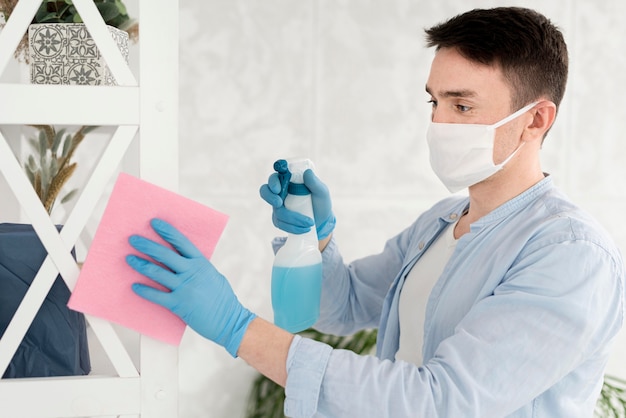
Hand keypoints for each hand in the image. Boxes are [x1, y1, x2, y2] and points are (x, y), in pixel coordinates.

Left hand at [126, 219, 255, 357]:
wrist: (229, 320)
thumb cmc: (222, 299)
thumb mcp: (212, 275)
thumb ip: (197, 267)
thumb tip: (182, 260)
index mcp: (201, 263)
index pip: (181, 242)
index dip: (166, 231)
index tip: (154, 223)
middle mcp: (191, 272)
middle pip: (164, 254)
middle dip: (147, 245)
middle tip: (133, 239)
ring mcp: (184, 287)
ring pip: (157, 272)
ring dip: (140, 264)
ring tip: (129, 258)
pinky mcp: (178, 304)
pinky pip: (156, 296)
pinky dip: (144, 290)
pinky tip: (134, 286)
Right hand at [259, 166, 334, 238]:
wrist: (322, 221)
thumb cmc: (321, 202)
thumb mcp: (321, 192)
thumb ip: (315, 183)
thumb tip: (307, 172)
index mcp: (288, 181)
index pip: (275, 178)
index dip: (273, 182)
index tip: (278, 189)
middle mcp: (280, 192)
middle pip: (265, 191)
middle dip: (270, 197)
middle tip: (279, 204)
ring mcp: (278, 206)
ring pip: (276, 211)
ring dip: (292, 219)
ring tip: (310, 223)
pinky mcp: (279, 219)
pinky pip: (280, 223)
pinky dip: (293, 227)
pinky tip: (305, 229)